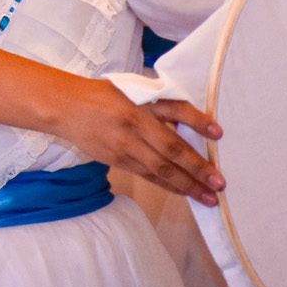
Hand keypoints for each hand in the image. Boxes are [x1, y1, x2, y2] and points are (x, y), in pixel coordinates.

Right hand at [47, 77, 224, 204]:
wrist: (66, 108)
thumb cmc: (104, 95)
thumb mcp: (132, 89)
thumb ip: (159, 103)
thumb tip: (191, 123)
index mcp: (140, 102)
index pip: (174, 110)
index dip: (196, 121)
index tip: (219, 133)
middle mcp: (134, 124)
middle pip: (171, 149)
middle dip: (197, 168)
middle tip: (219, 183)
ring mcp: (124, 146)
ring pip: (160, 169)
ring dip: (186, 184)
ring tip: (208, 197)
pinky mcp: (117, 160)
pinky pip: (147, 175)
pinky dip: (168, 185)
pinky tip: (184, 192)